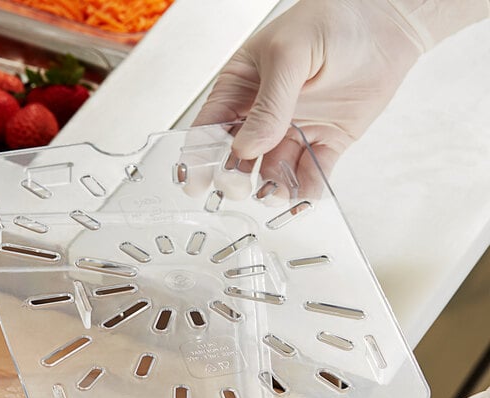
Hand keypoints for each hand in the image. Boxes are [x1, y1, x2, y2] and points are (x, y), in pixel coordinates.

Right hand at [194, 0, 487, 196]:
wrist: (387, 18)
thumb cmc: (332, 19)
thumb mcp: (289, 55)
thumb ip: (268, 104)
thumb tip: (246, 148)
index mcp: (242, 88)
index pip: (211, 128)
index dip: (200, 158)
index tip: (196, 183)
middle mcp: (263, 115)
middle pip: (239, 159)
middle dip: (236, 178)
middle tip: (240, 189)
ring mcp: (294, 131)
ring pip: (274, 172)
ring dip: (273, 188)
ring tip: (278, 193)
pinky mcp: (325, 142)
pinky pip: (312, 172)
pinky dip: (309, 187)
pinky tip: (306, 192)